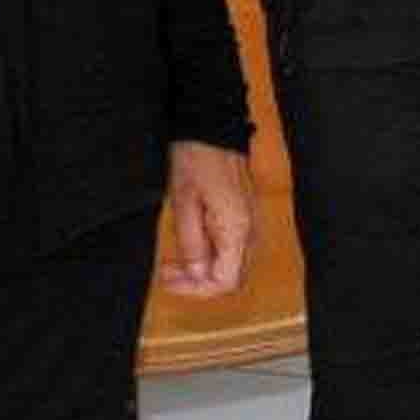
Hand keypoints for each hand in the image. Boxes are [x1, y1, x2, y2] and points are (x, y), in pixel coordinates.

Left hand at [157, 140, 254, 299]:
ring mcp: (251, 223)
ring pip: (233, 266)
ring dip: (204, 272)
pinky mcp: (245, 217)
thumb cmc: (197, 161)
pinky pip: (233, 250)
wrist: (213, 131)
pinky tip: (191, 248)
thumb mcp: (184, 205)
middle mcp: (250, 230)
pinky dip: (211, 257)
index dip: (195, 288)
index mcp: (236, 229)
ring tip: (174, 263)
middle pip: (232, 278)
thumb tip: (196, 273)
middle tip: (168, 273)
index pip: (225, 281)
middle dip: (198, 283)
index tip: (169, 280)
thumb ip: (192, 244)